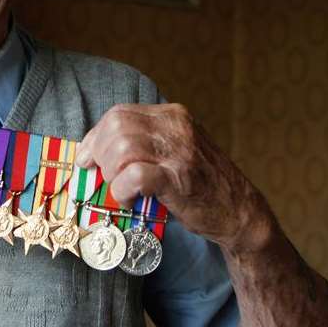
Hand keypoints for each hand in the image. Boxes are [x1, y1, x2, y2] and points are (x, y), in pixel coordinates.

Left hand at [75, 103, 265, 249]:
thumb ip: (141, 145)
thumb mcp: (173, 152)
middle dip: (100, 154)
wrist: (240, 213)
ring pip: (122, 147)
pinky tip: (130, 200)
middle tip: (105, 178)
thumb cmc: (199, 186)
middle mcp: (176, 126)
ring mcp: (179, 150)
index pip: (118, 114)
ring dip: (112, 173)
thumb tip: (93, 152)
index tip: (86, 158)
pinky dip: (123, 189)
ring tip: (122, 190)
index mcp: (171, 115)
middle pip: (115, 127)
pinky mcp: (179, 178)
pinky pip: (135, 174)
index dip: (95, 137)